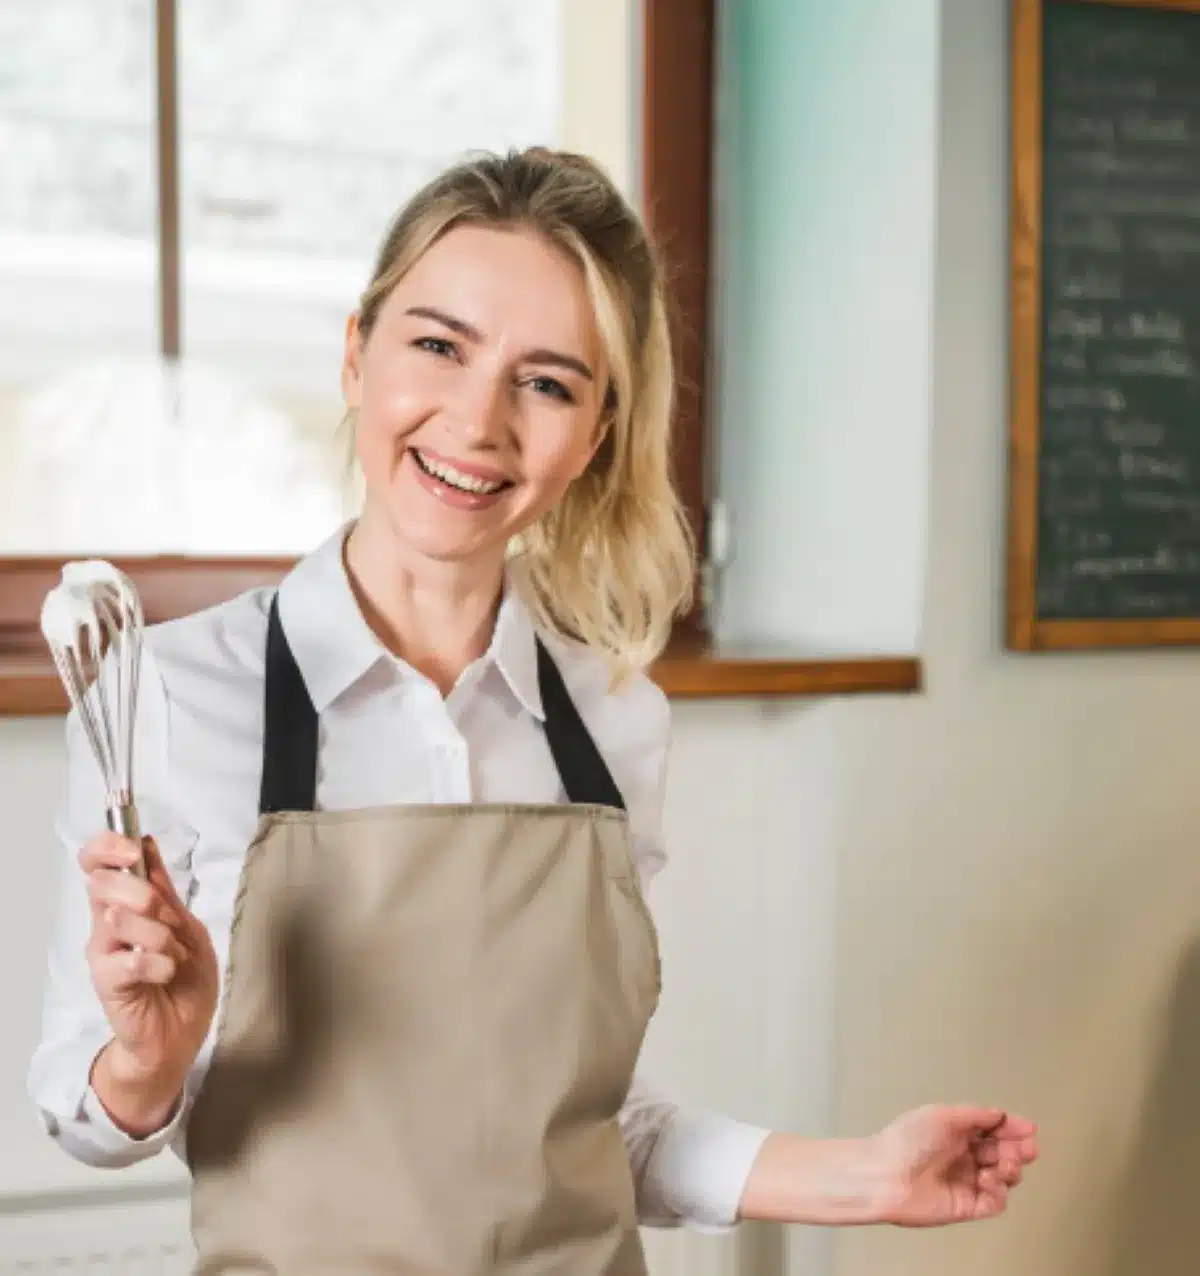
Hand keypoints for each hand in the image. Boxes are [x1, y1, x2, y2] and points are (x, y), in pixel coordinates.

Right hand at [82, 833, 218, 1128]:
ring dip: (159, 934)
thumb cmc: (184, 980)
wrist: (182, 1034)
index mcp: (125, 903)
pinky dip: (159, 963)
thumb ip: (166, 889)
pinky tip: (167, 974)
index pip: (96, 862)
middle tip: (164, 916)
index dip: (108, 847)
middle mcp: (106, 924)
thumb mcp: (188, 925)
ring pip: (117, 918)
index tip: (133, 850)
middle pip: (102, 884)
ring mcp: (104, 953)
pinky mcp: (108, 983)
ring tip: (173, 955)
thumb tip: (147, 844)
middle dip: (142, 892)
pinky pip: (130, 959)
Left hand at [867, 1104, 1038, 1225]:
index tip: (1030, 1128)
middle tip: (1027, 1149)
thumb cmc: (909, 1139)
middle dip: (1018, 1149)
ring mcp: (966, 1182)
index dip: (1012, 1128)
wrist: (885, 1176)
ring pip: (1003, 1177)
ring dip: (1011, 1169)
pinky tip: (988, 1181)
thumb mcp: (941, 1116)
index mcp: (956, 1132)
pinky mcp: (966, 1207)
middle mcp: (964, 1156)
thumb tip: (1000, 1113)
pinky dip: (999, 1192)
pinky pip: (994, 1202)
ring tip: (1003, 1164)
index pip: (992, 1129)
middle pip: (1002, 1153)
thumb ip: (973, 1115)